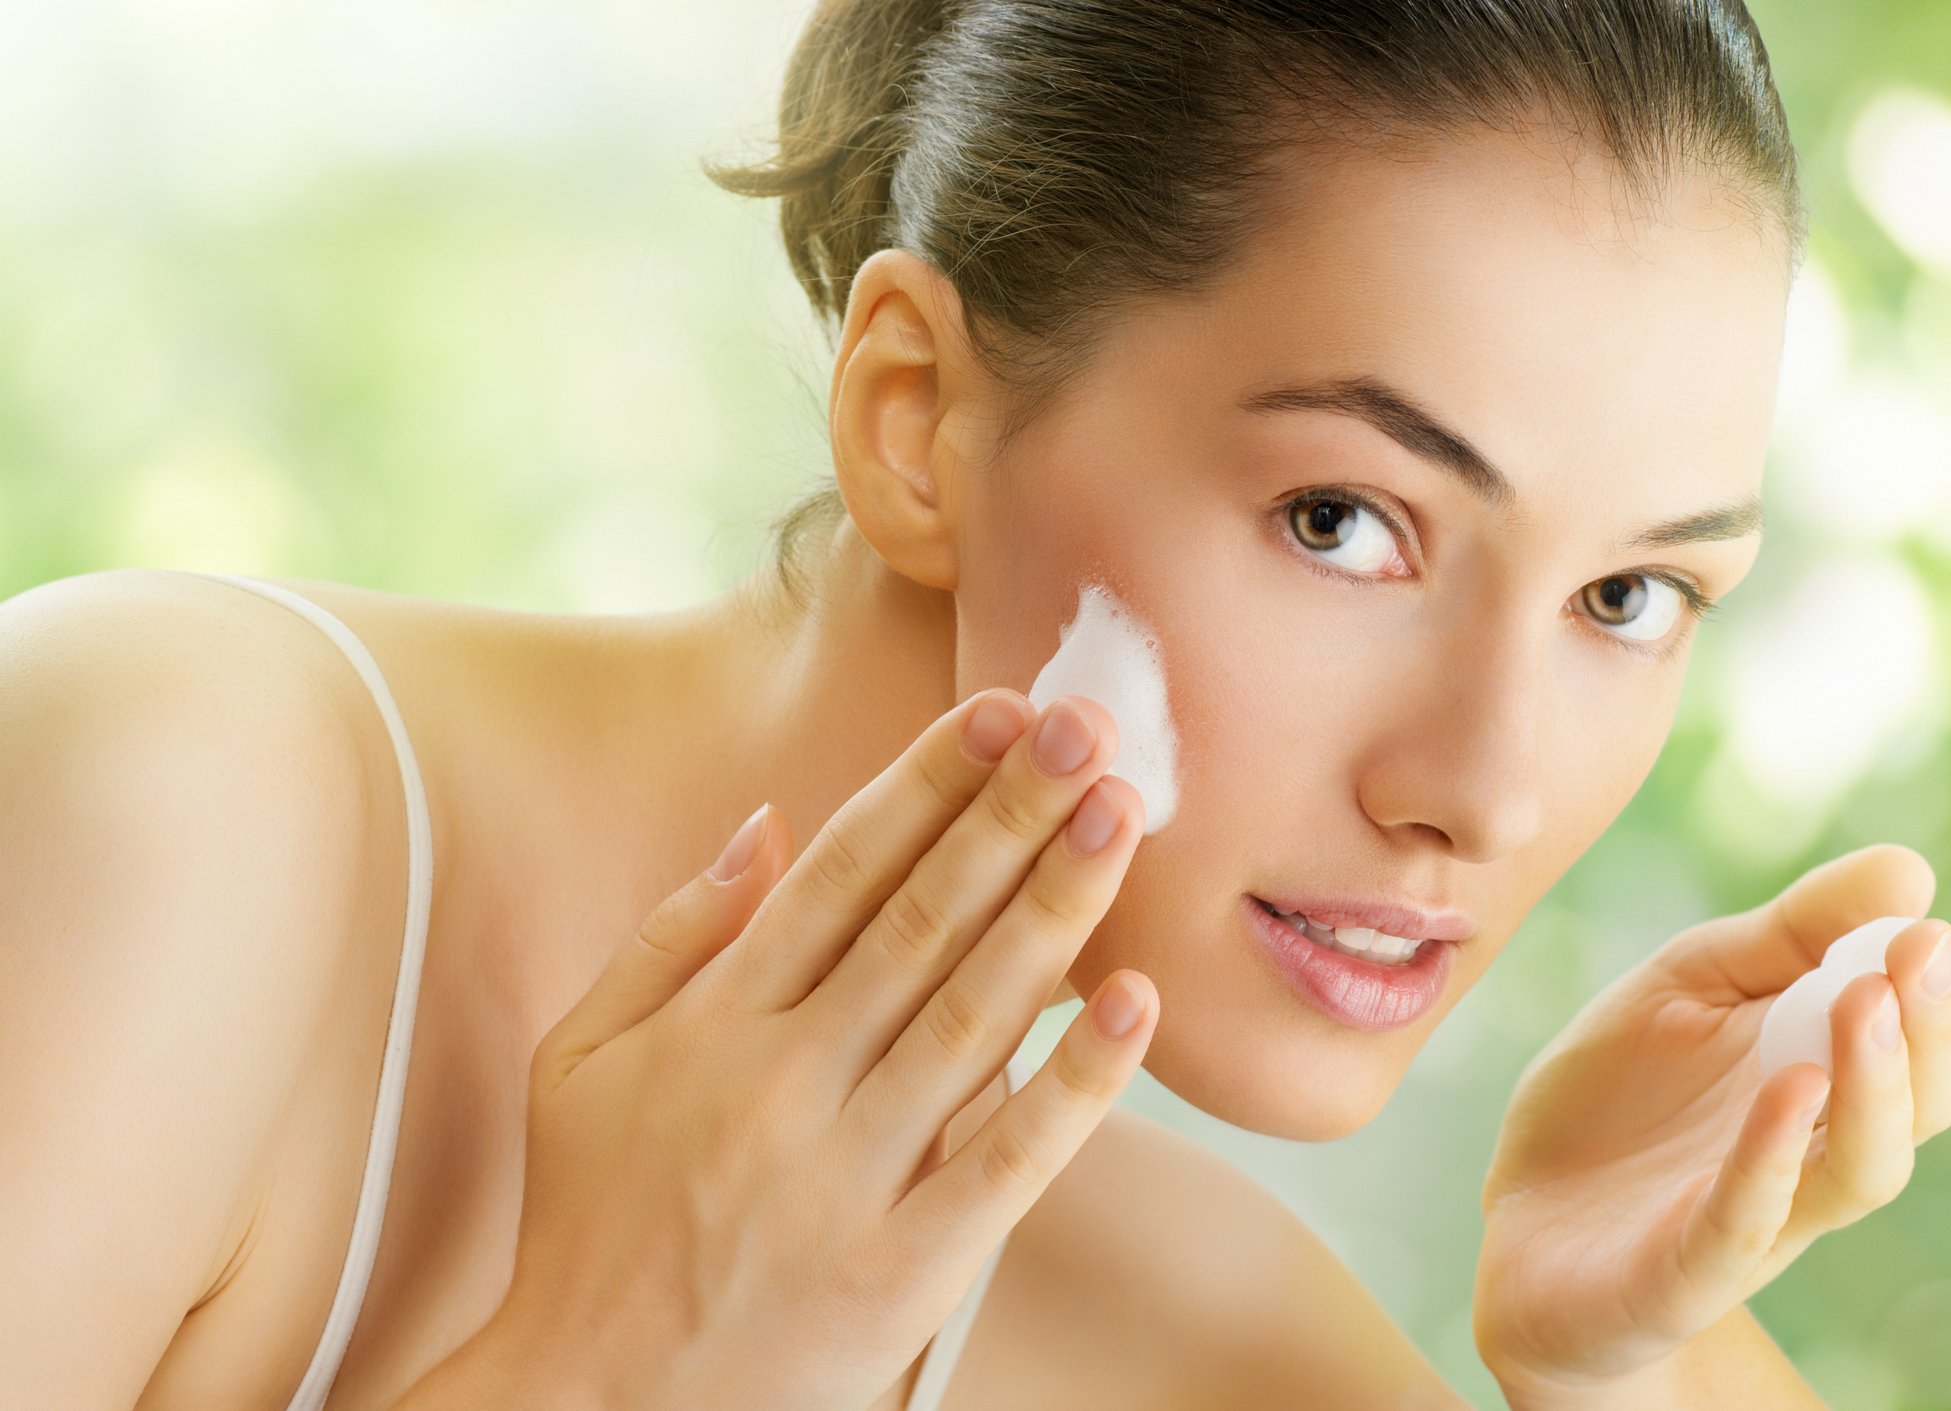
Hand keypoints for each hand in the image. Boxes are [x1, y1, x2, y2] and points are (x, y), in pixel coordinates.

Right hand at [500, 689, 1156, 1410]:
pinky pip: (1005, 1164)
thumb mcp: (580, 1060)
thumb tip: (760, 825)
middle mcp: (782, 1082)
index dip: (927, 782)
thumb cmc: (589, 1221)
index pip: (840, 874)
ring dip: (1055, 908)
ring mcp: (845, 1176)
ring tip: (1122, 816)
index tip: (1001, 710)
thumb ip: (668, 937)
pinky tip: (1138, 1007)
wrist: (591, 1407)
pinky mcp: (901, 1269)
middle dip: (1010, 813)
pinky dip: (1076, 1085)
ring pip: (971, 1018)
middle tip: (1091, 726)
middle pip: (920, 922)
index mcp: (712, 1023)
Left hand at [1472, 843, 1950, 1399]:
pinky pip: (1741, 1224)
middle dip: (1934, 1025)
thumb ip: (1789, 933)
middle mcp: (1816, 1154)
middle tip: (1930, 947)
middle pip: (1920, 1104)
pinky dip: (1771, 1159)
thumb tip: (1910, 872)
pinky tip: (1790, 1089)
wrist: (1514, 1212)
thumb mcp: (1692, 982)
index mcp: (1831, 1078)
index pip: (1930, 1038)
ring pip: (1859, 1170)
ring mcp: (1756, 1220)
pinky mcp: (1681, 1271)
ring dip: (1876, 1087)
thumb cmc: (1621, 1093)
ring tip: (1869, 1002)